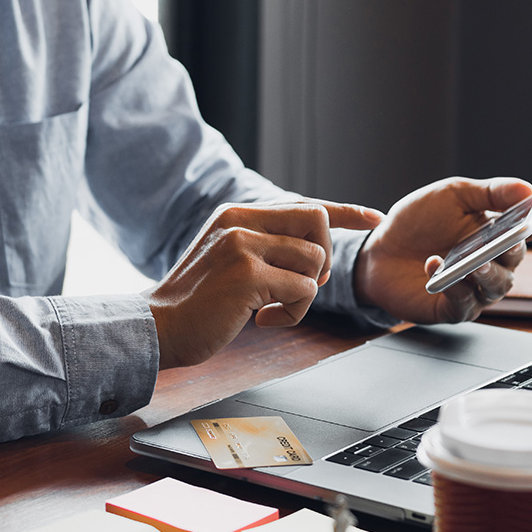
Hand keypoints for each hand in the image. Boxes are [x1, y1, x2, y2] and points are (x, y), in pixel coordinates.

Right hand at [146, 199, 382, 368]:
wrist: (156, 327)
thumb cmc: (195, 303)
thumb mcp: (227, 258)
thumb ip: (262, 246)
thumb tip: (313, 253)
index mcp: (236, 214)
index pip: (303, 203)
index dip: (346, 211)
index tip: (375, 218)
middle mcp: (241, 221)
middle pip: (317, 222)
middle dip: (322, 259)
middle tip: (298, 287)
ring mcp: (244, 245)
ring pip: (314, 261)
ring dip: (304, 295)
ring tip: (271, 310)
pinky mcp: (248, 274)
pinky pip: (303, 290)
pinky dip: (292, 313)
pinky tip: (262, 320)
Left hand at [354, 178, 531, 323]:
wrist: (378, 250)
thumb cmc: (417, 222)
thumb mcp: (453, 195)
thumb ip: (490, 192)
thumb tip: (527, 190)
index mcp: (496, 232)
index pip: (529, 228)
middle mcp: (492, 261)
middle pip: (515, 259)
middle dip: (510, 248)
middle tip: (505, 239)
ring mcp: (475, 287)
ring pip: (497, 286)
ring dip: (488, 273)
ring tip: (473, 262)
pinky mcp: (453, 308)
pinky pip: (464, 304)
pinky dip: (455, 288)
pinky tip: (436, 269)